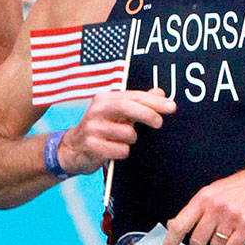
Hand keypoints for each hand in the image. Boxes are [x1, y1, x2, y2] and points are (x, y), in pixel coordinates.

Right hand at [58, 87, 174, 174]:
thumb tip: (160, 92)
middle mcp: (97, 111)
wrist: (73, 148)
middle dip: (147, 114)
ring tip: (124, 141)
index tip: (171, 106)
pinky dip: (123, 152)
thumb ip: (138, 102)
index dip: (153, 101)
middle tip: (159, 123)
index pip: (133, 96)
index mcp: (105, 99)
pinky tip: (115, 151)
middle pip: (127, 108)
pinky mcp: (91, 146)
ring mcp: (92, 128)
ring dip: (132, 140)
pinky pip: (120, 150)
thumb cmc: (101, 129)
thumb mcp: (117, 113)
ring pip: (127, 133)